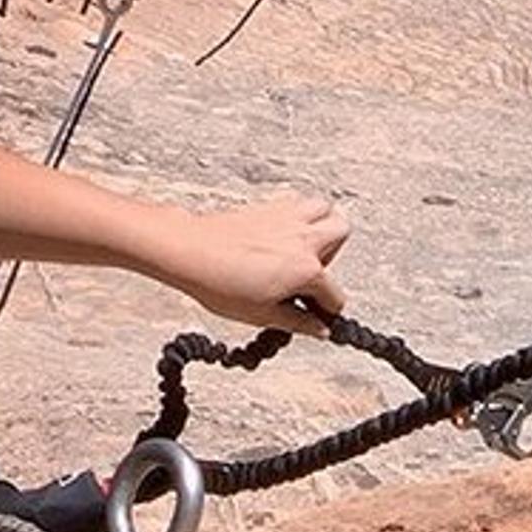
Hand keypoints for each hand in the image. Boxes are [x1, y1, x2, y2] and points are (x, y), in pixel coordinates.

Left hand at [150, 190, 349, 336]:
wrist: (189, 251)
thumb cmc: (220, 283)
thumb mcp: (263, 315)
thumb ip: (298, 323)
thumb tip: (318, 329)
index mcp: (307, 270)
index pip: (335, 296)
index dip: (325, 313)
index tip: (314, 318)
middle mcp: (304, 239)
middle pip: (342, 233)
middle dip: (334, 256)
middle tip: (310, 273)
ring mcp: (288, 218)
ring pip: (324, 208)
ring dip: (321, 226)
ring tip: (302, 248)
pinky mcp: (269, 206)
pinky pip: (297, 202)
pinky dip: (298, 215)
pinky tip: (280, 236)